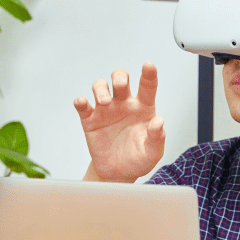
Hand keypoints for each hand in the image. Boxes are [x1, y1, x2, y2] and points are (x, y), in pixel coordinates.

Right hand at [74, 62, 164, 181]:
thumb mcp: (153, 152)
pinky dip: (81, 101)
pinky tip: (82, 102)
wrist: (119, 173)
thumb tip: (158, 121)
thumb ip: (157, 137)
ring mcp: (106, 110)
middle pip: (120, 78)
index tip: (149, 65)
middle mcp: (124, 104)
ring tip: (104, 101)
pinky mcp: (90, 120)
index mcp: (143, 108)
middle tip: (120, 85)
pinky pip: (83, 106)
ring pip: (100, 86)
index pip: (147, 86)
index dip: (148, 74)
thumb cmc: (138, 159)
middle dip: (119, 77)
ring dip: (101, 89)